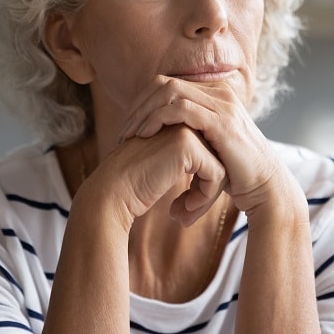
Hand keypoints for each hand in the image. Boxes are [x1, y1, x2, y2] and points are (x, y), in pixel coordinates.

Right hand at [84, 124, 226, 228]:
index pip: (210, 152)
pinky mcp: (187, 145)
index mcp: (178, 121)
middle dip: (208, 190)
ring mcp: (185, 129)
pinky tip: (184, 208)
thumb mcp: (167, 168)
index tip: (187, 204)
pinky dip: (206, 196)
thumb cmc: (136, 186)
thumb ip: (191, 163)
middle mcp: (184, 120)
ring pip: (221, 166)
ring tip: (185, 212)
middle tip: (187, 212)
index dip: (204, 182)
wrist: (111, 193)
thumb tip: (222, 174)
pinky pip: (217, 174)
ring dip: (208, 196)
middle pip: (218, 157)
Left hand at [118, 75, 300, 217]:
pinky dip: (158, 119)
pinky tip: (147, 136)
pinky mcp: (222, 121)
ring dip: (145, 112)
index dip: (142, 102)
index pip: (167, 84)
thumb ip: (185, 139)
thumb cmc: (236, 173)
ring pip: (170, 91)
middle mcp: (219, 92)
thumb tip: (155, 144)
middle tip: (124, 131)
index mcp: (214, 94)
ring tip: (132, 135)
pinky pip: (182, 108)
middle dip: (139, 105)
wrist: (264, 186)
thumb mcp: (206, 149)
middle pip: (164, 83)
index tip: (128, 128)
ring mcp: (222, 104)